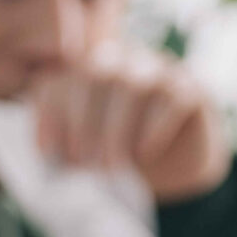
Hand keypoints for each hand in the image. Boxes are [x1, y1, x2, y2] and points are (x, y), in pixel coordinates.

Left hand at [33, 40, 231, 204]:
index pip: (60, 80)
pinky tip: (144, 153)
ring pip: (132, 85)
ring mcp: (158, 71)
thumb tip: (49, 157)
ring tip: (112, 166)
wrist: (173, 173)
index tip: (47, 152)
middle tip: (84, 164)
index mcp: (83, 77)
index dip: (50, 113)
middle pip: (96, 75)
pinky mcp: (190, 89)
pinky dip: (154, 127)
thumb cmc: (120, 160)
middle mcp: (120, 64)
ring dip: (116, 130)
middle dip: (84, 124)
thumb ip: (65, 150)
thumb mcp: (85, 158)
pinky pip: (172, 97)